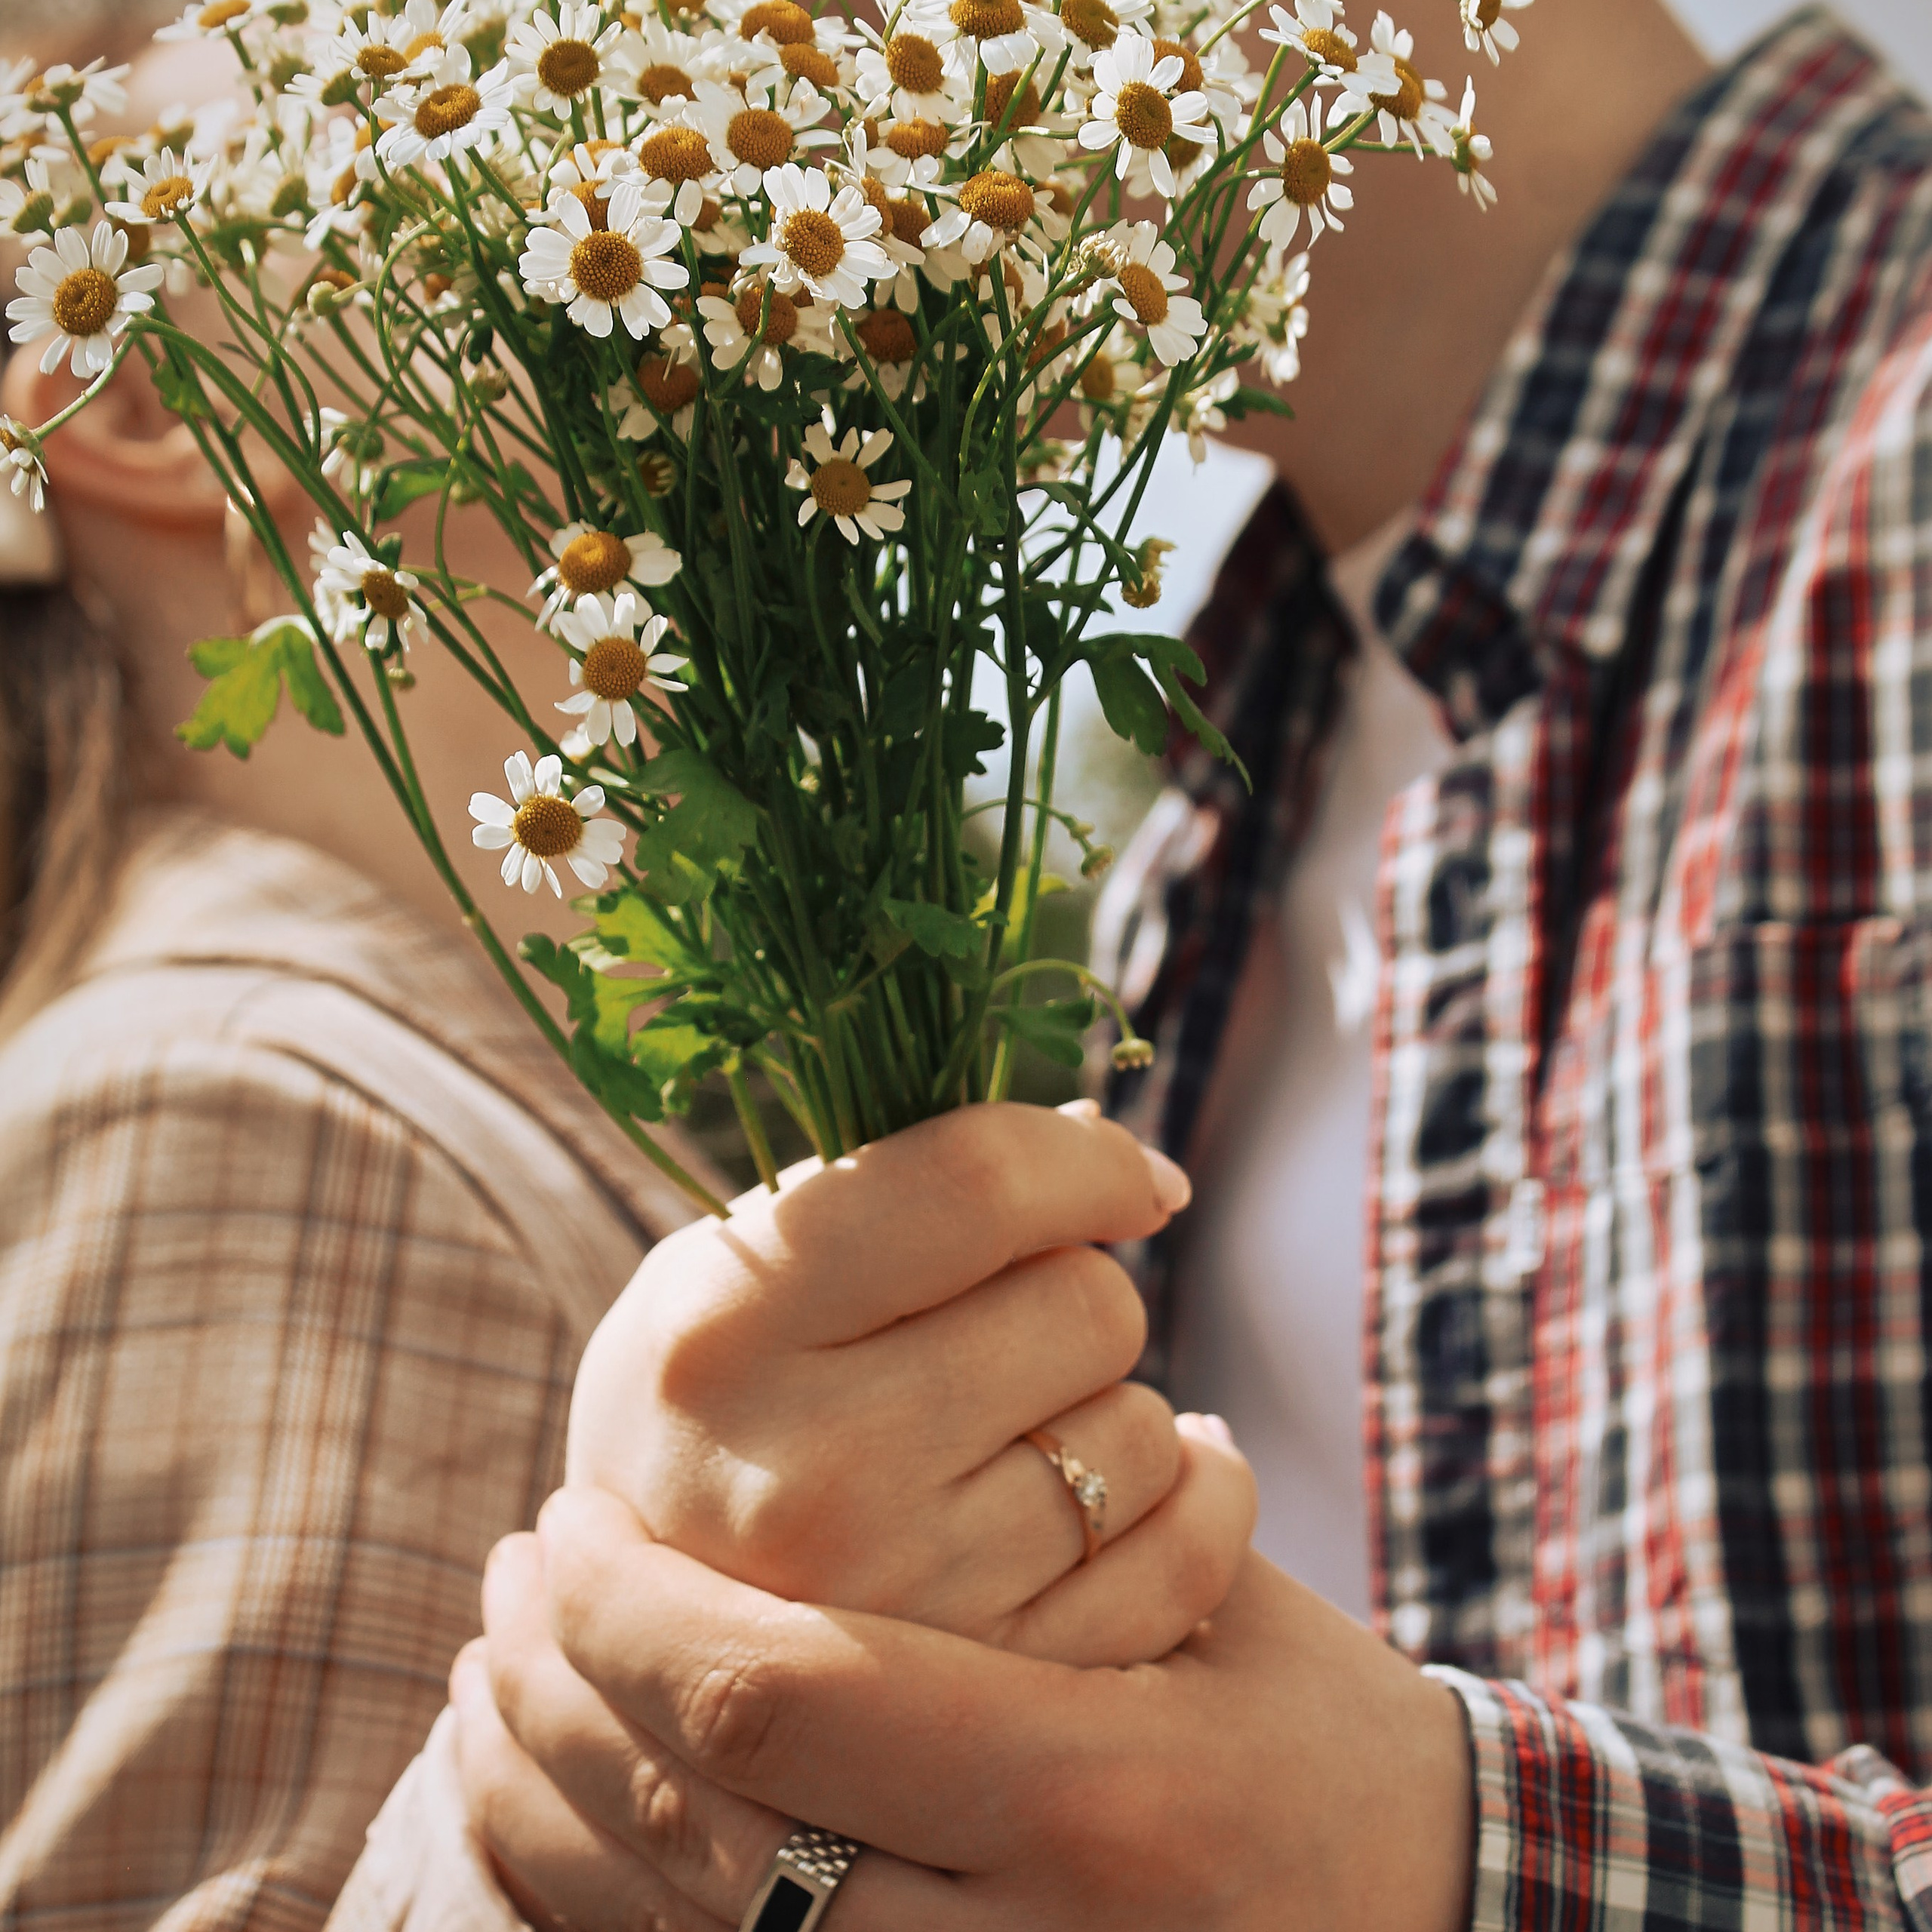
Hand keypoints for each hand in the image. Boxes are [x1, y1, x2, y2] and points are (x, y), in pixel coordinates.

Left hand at [454, 1489, 1472, 1931]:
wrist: (1434, 1930)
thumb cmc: (1327, 1742)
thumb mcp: (1221, 1604)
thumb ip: (1054, 1520)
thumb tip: (879, 1399)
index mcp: (1095, 1788)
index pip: (781, 1701)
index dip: (634, 1614)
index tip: (568, 1525)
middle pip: (696, 1830)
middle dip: (558, 1701)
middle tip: (506, 1585)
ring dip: (544, 1807)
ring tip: (486, 1689)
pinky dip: (601, 1910)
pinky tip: (547, 1825)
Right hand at [566, 1100, 1255, 1667]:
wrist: (651, 1641)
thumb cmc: (725, 1406)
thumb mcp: (741, 1274)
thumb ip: (895, 1194)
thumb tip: (1109, 1146)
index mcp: (723, 1327)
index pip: (977, 1184)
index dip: (1089, 1159)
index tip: (1135, 1179)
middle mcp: (802, 1474)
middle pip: (1085, 1305)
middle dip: (1078, 1296)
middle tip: (1019, 1336)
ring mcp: (898, 1606)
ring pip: (1143, 1433)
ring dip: (1113, 1411)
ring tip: (1026, 1434)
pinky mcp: (990, 1704)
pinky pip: (1184, 1559)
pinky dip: (1191, 1505)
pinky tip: (1139, 1490)